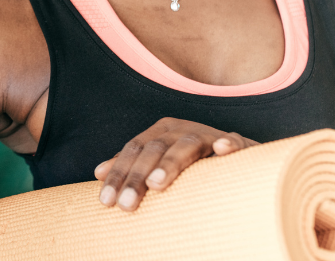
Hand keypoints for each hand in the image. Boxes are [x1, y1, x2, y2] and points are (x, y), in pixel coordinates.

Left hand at [93, 117, 255, 211]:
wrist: (236, 155)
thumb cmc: (190, 163)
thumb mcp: (159, 161)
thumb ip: (132, 165)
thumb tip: (98, 173)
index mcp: (161, 132)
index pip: (133, 150)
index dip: (118, 174)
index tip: (105, 201)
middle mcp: (181, 129)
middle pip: (154, 149)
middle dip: (137, 177)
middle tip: (126, 205)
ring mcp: (208, 135)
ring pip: (187, 145)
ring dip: (171, 163)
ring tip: (156, 184)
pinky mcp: (237, 144)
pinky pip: (234, 142)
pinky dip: (228, 144)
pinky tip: (221, 150)